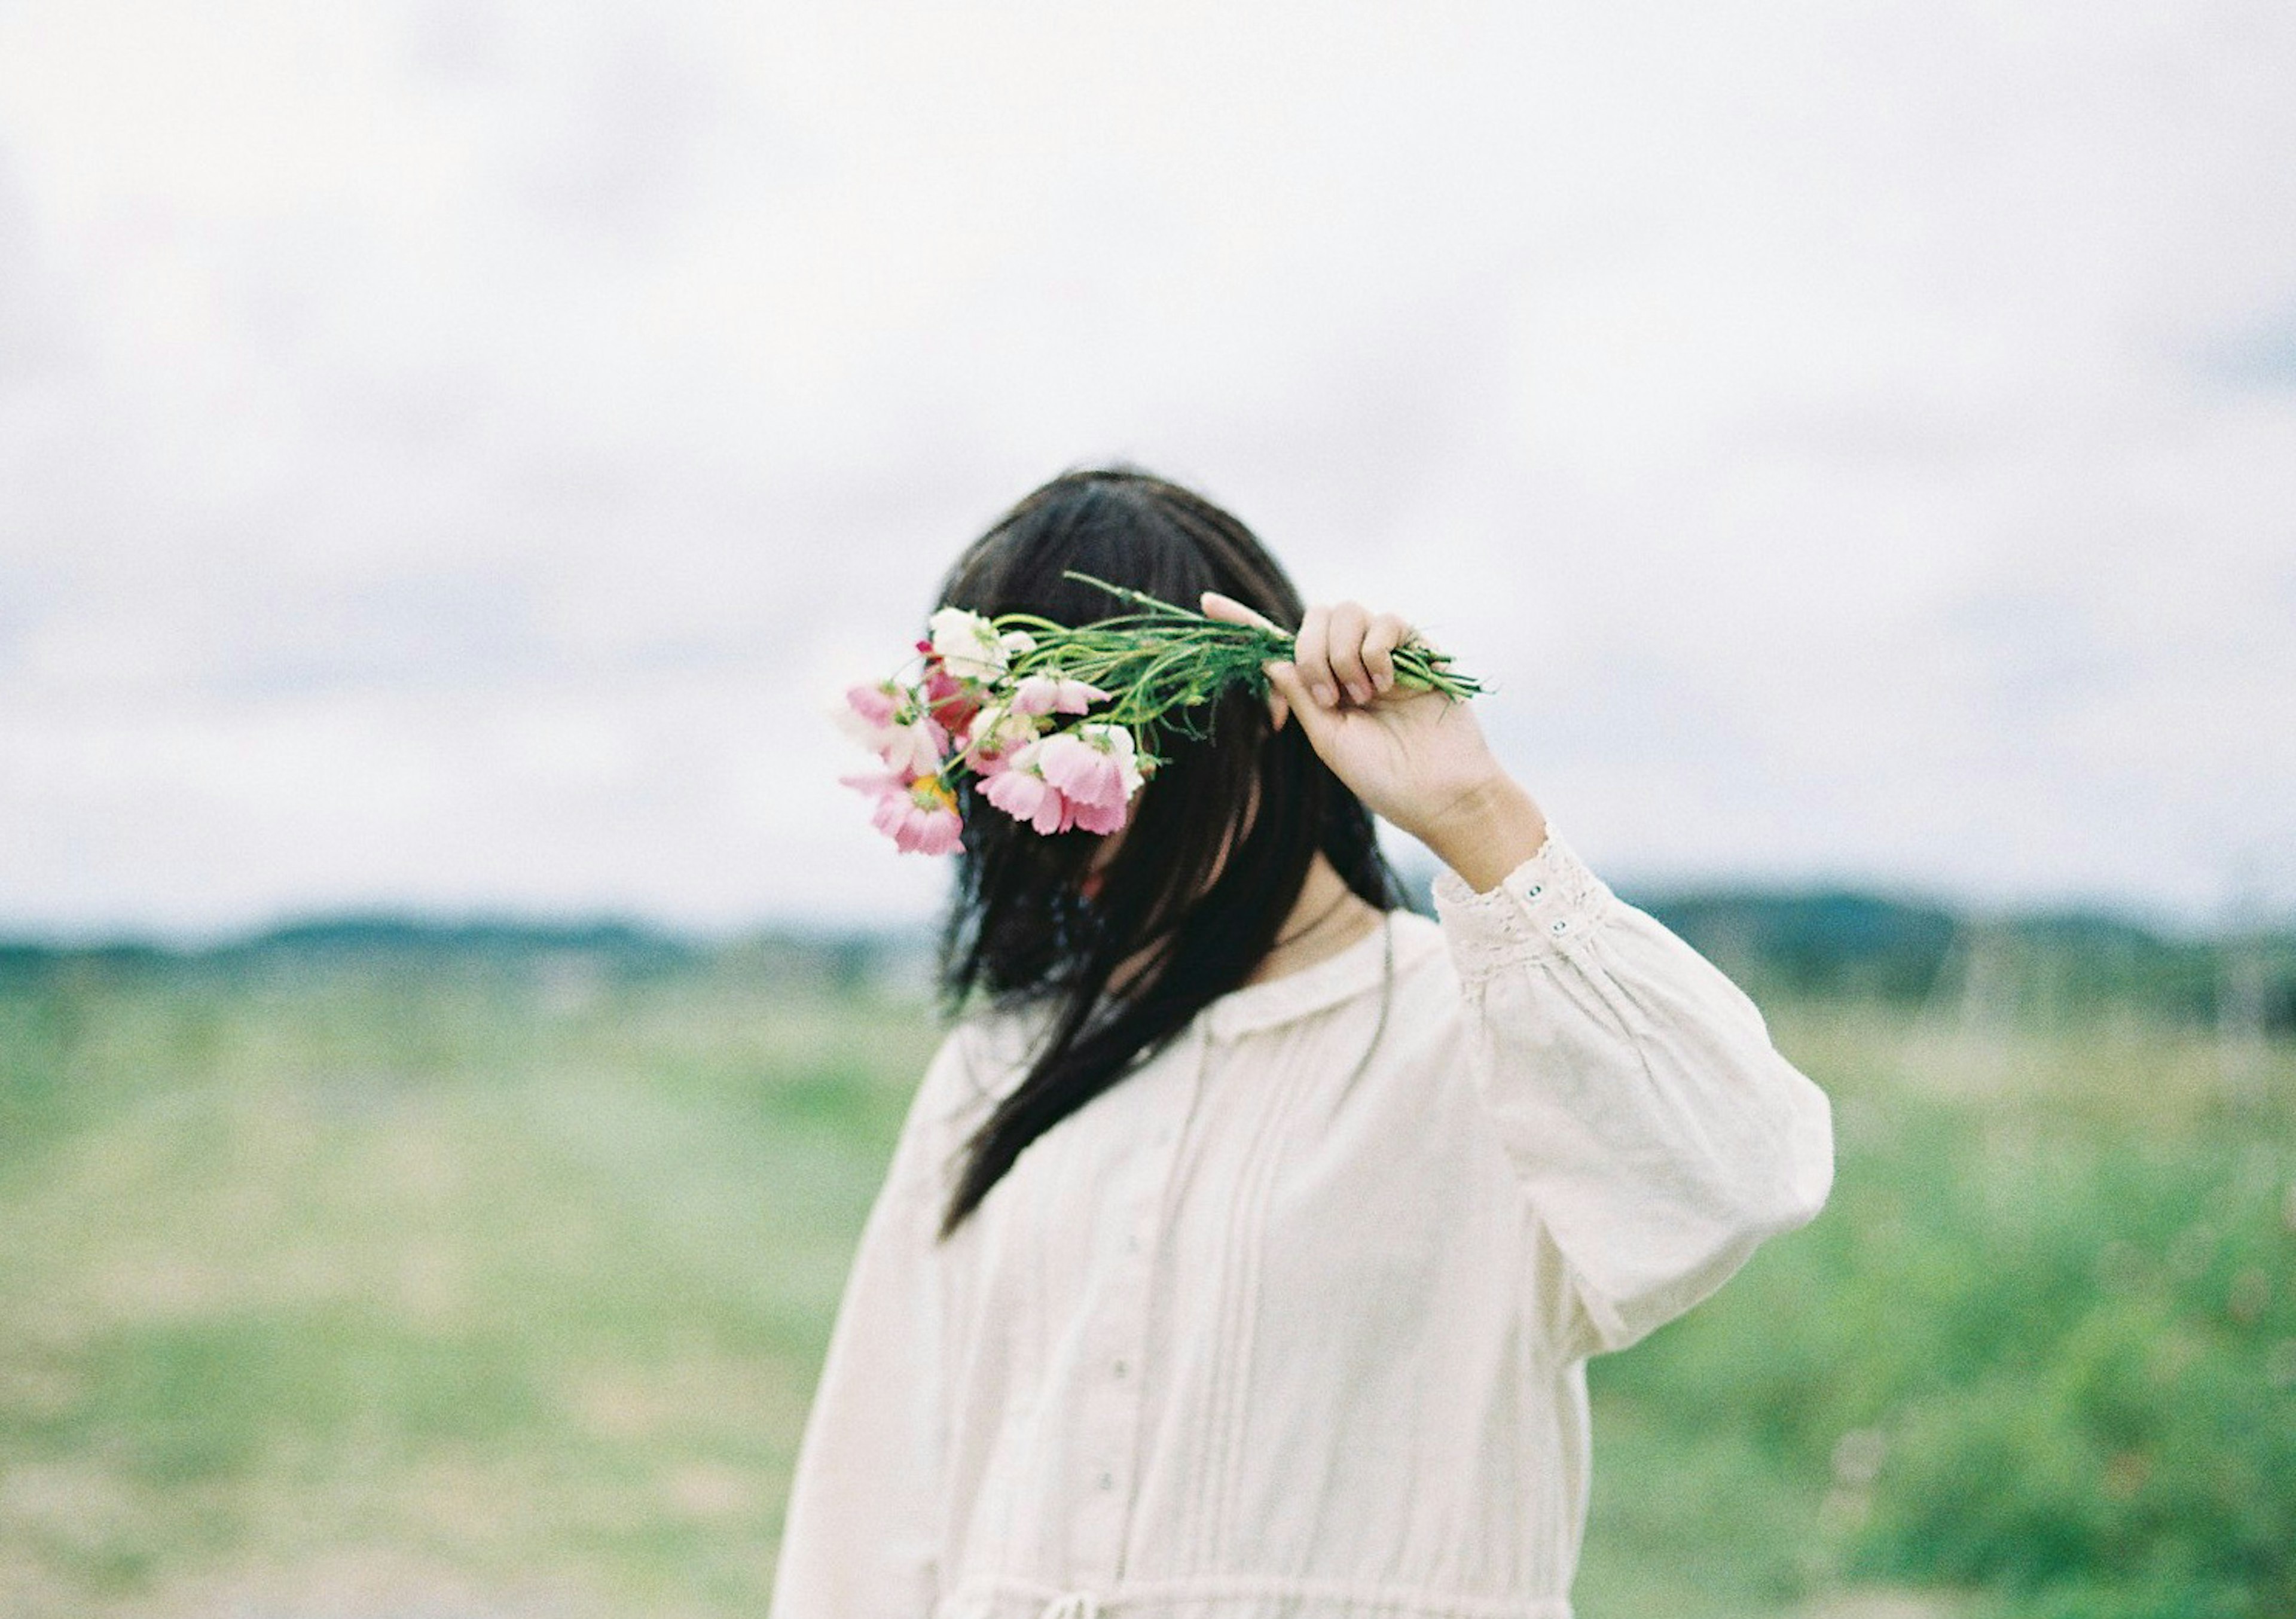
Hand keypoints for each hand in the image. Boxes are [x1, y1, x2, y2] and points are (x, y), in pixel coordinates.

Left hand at [1200, 591, 1548, 887]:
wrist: (1438, 792)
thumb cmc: (1383, 778)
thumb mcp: (1328, 740)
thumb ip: (1300, 694)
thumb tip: (1268, 657)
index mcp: (1322, 685)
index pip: (1279, 644)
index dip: (1243, 621)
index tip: (1205, 603)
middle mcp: (1350, 662)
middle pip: (1315, 615)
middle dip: (1313, 651)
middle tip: (1331, 697)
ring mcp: (1385, 654)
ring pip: (1348, 612)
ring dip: (1345, 656)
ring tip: (1365, 697)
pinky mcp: (1418, 651)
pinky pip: (1388, 622)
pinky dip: (1378, 652)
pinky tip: (1388, 686)